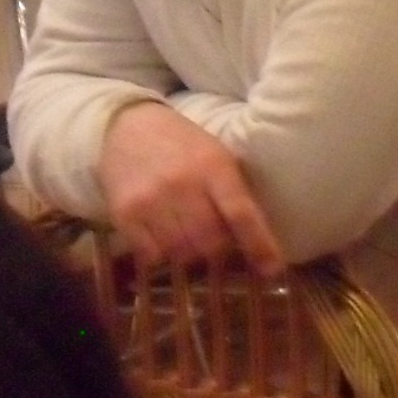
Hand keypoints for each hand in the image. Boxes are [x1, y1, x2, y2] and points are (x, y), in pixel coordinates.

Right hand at [99, 101, 285, 274]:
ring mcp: (150, 201)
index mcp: (213, 166)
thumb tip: (256, 238)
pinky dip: (163, 255)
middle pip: (211, 242)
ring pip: (182, 253)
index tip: (273, 270)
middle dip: (220, 251)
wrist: (126, 127)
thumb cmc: (182, 144)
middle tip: (218, 246)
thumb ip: (233, 191)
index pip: (241, 213)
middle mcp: (182, 184)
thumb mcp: (216, 155)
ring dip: (192, 254)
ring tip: (189, 237)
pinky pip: (151, 255)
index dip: (259, 245)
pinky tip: (164, 237)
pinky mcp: (124, 214)